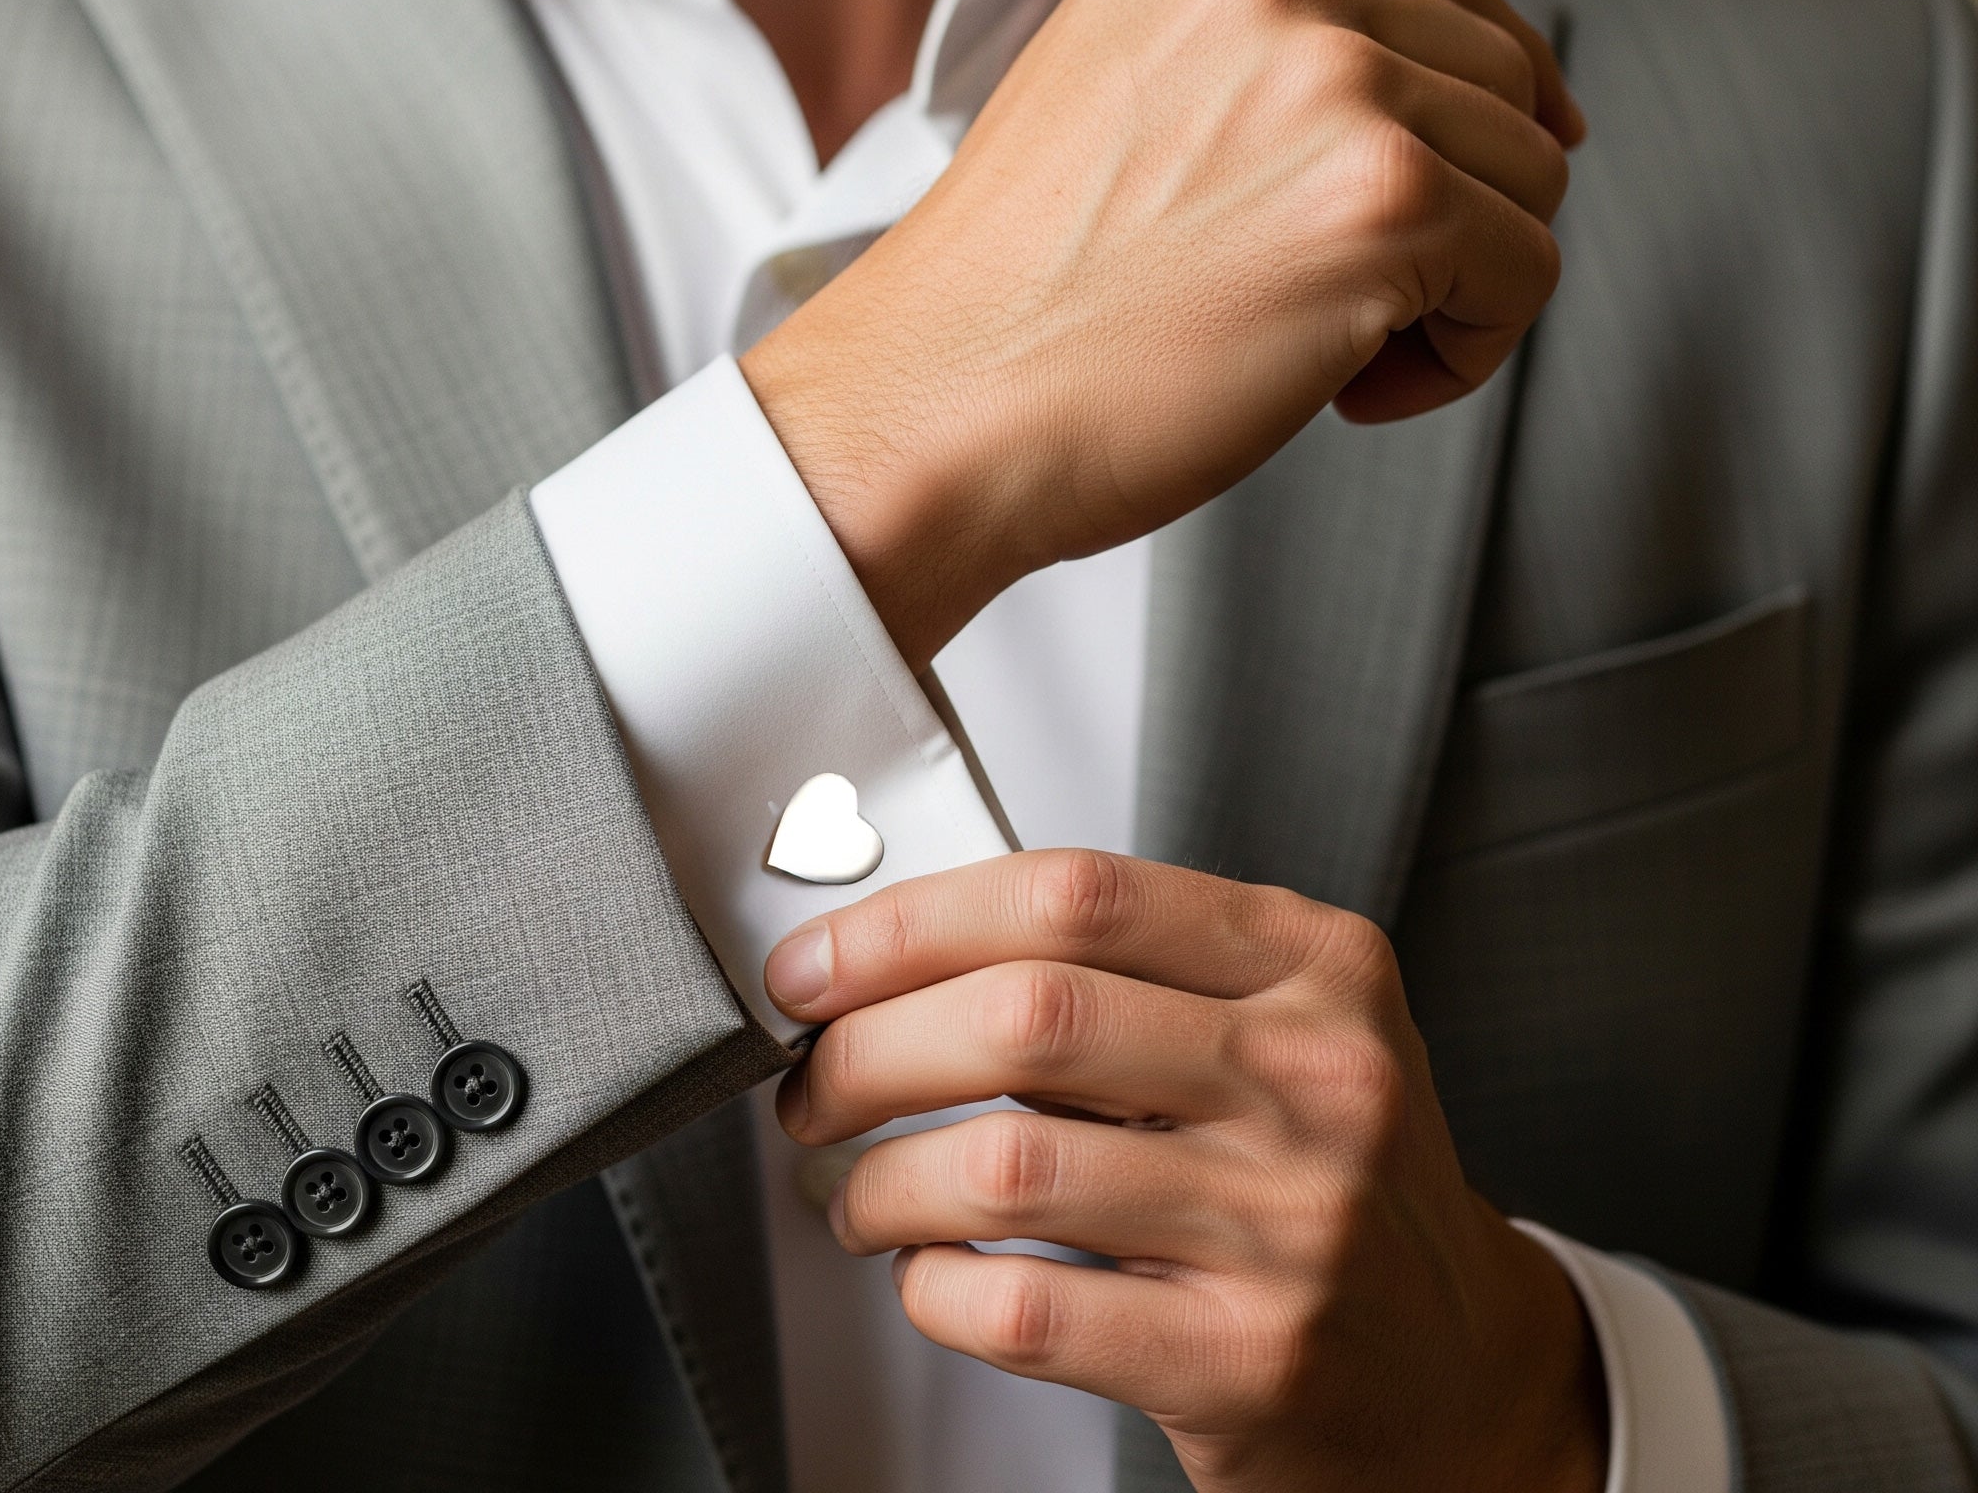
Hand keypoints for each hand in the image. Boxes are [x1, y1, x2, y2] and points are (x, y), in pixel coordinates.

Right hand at [741, 0, 1583, 666]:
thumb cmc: (1019, 294)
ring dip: (1456, 286)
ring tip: (1326, 347)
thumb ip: (1256, 54)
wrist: (937, 401)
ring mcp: (1337, 76)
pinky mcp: (1385, 194)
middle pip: (1503, 74)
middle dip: (1460, 199)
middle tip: (1345, 298)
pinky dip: (1459, 357)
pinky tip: (1344, 389)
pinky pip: (1526, 275)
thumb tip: (1444, 95)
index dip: (1487, 77)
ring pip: (1530, 177)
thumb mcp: (1120, 90)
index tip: (1487, 160)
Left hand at [765, 851, 1607, 1492]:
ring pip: (1007, 1166)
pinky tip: (931, 1278)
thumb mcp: (1279, 1031)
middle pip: (1027, 1017)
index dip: (911, 922)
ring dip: (883, 1182)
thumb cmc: (1328, 1176)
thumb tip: (896, 962)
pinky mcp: (1251, 1360)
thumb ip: (1128, 976)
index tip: (819, 966)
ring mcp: (1292, 1223)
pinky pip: (1026, 1311)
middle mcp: (1317, 1076)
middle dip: (869, 1049)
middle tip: (812, 1083)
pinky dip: (936, 1291)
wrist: (1457, 1377)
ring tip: (858, 1194)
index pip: (1073, 894)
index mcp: (1314, 962)